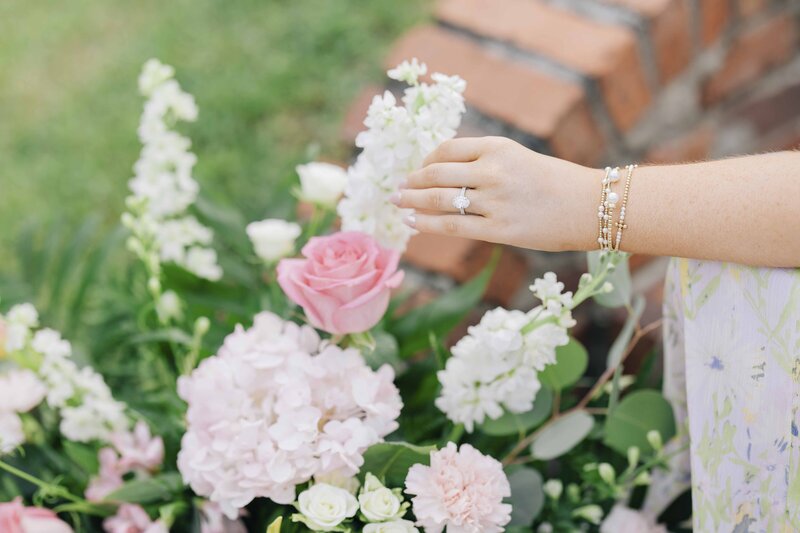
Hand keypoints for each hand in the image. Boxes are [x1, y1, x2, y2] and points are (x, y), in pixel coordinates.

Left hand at [393, 136, 599, 251]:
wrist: (590, 206)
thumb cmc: (555, 183)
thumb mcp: (518, 159)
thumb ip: (484, 164)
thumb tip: (443, 175)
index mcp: (498, 147)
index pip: (447, 150)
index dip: (426, 161)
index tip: (418, 170)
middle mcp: (493, 171)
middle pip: (437, 174)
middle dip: (411, 181)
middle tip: (397, 187)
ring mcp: (495, 201)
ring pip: (439, 200)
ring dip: (412, 201)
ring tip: (398, 203)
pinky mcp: (499, 229)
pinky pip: (452, 225)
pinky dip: (427, 223)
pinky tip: (413, 221)